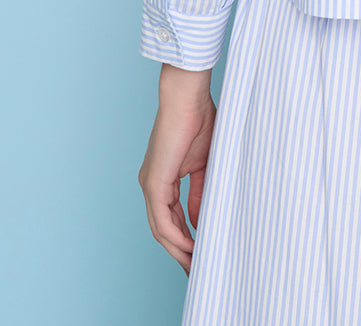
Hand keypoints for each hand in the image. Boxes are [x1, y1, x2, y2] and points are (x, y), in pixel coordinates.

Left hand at [138, 64, 215, 273]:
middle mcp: (152, 185)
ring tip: (197, 264)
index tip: (203, 252)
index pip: (172, 218)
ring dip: (179, 250)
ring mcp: (150, 184)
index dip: (187, 238)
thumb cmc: (200, 119)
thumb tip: (200, 218)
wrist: (188, 96)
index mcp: (163, 178)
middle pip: (164, 230)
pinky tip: (191, 247)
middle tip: (198, 269)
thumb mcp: (205, 163)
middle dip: (181, 252)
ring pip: (161, 229)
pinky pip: (162, 219)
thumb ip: (201, 191)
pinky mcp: (154, 182)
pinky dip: (176, 236)